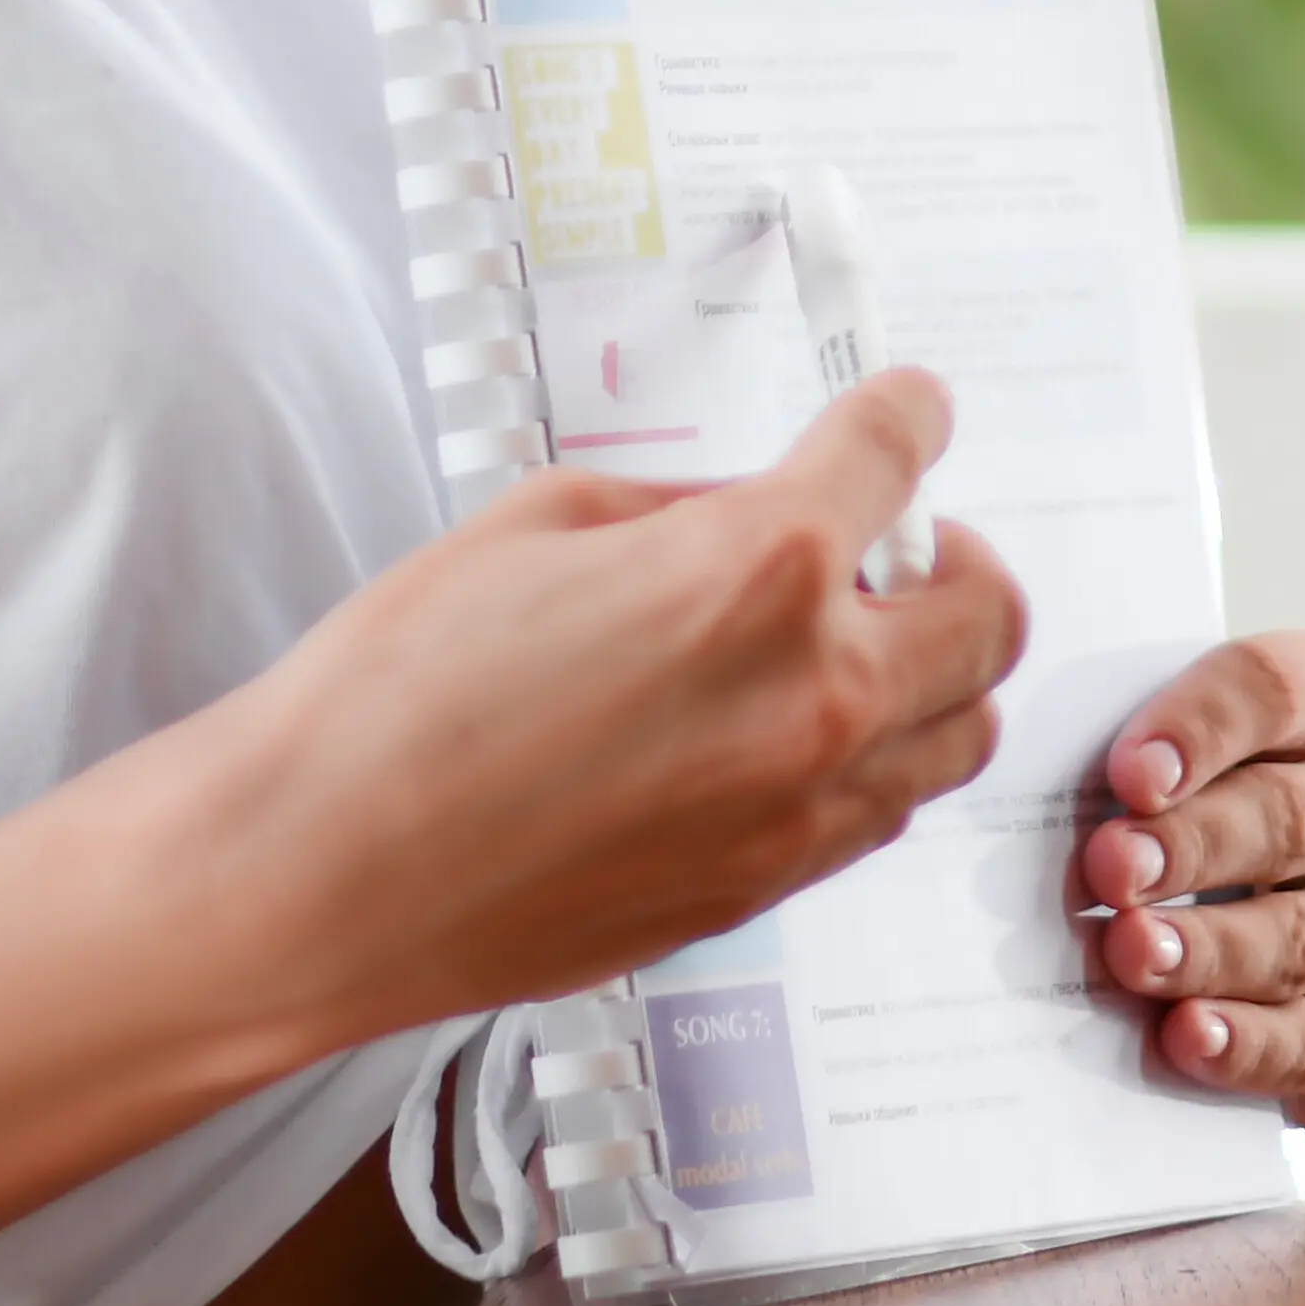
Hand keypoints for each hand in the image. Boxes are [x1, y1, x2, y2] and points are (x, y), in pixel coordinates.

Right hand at [208, 372, 1028, 1038]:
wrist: (316, 874)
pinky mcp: (764, 895)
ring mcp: (800, 811)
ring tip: (858, 644)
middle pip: (988, 615)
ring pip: (959, 733)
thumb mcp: (541, 522)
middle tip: (902, 540)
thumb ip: (682, 507)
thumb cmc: (393, 698)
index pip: (897, 454)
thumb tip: (749, 510)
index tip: (907, 411)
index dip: (907, 413)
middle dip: (958, 557)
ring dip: (934, 672)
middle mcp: (813, 696)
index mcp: (761, 570)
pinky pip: (879, 814)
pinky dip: (875, 759)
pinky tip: (794, 733)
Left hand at [1070, 629, 1304, 1125]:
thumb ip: (1123, 766)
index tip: (1129, 775)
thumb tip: (1037, 796)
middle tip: (1109, 872)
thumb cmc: (1175, 827)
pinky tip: (1191, 1039)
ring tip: (1133, 958)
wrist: (1230, 944)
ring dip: (1214, 950)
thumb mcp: (1156, 770)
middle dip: (1193, 846)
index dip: (1201, 728)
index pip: (1278, 691)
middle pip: (1294, 815)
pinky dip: (1258, 1045)